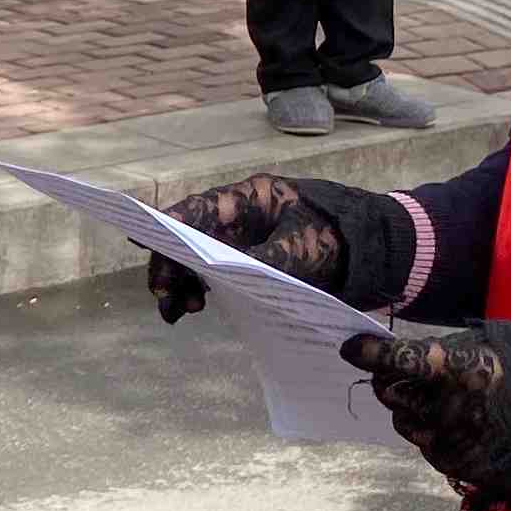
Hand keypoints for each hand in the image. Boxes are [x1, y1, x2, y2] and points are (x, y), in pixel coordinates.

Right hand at [149, 171, 347, 322]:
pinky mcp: (244, 266)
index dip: (167, 222)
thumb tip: (227, 274)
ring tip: (177, 311)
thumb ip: (266, 259)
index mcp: (249, 199)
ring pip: (194, 261)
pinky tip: (191, 308)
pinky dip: (195, 291)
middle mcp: (236, 219)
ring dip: (180, 284)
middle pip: (188, 238)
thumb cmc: (336, 236)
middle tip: (163, 293)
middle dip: (170, 265)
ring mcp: (238, 243)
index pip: (199, 207)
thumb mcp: (303, 247)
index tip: (142, 237)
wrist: (367, 253)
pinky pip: (210, 278)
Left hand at [341, 321, 510, 510]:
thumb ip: (443, 350)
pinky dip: (437, 437)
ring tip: (451, 401)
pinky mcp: (466, 469)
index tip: (351, 348)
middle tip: (413, 377)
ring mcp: (457, 444)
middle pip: (391, 398)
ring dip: (416, 413)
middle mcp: (450, 410)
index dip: (369, 354)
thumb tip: (403, 357)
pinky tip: (465, 425)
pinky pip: (431, 450)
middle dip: (395, 385)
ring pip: (408, 427)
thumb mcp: (490, 340)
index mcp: (457, 369)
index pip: (397, 362)